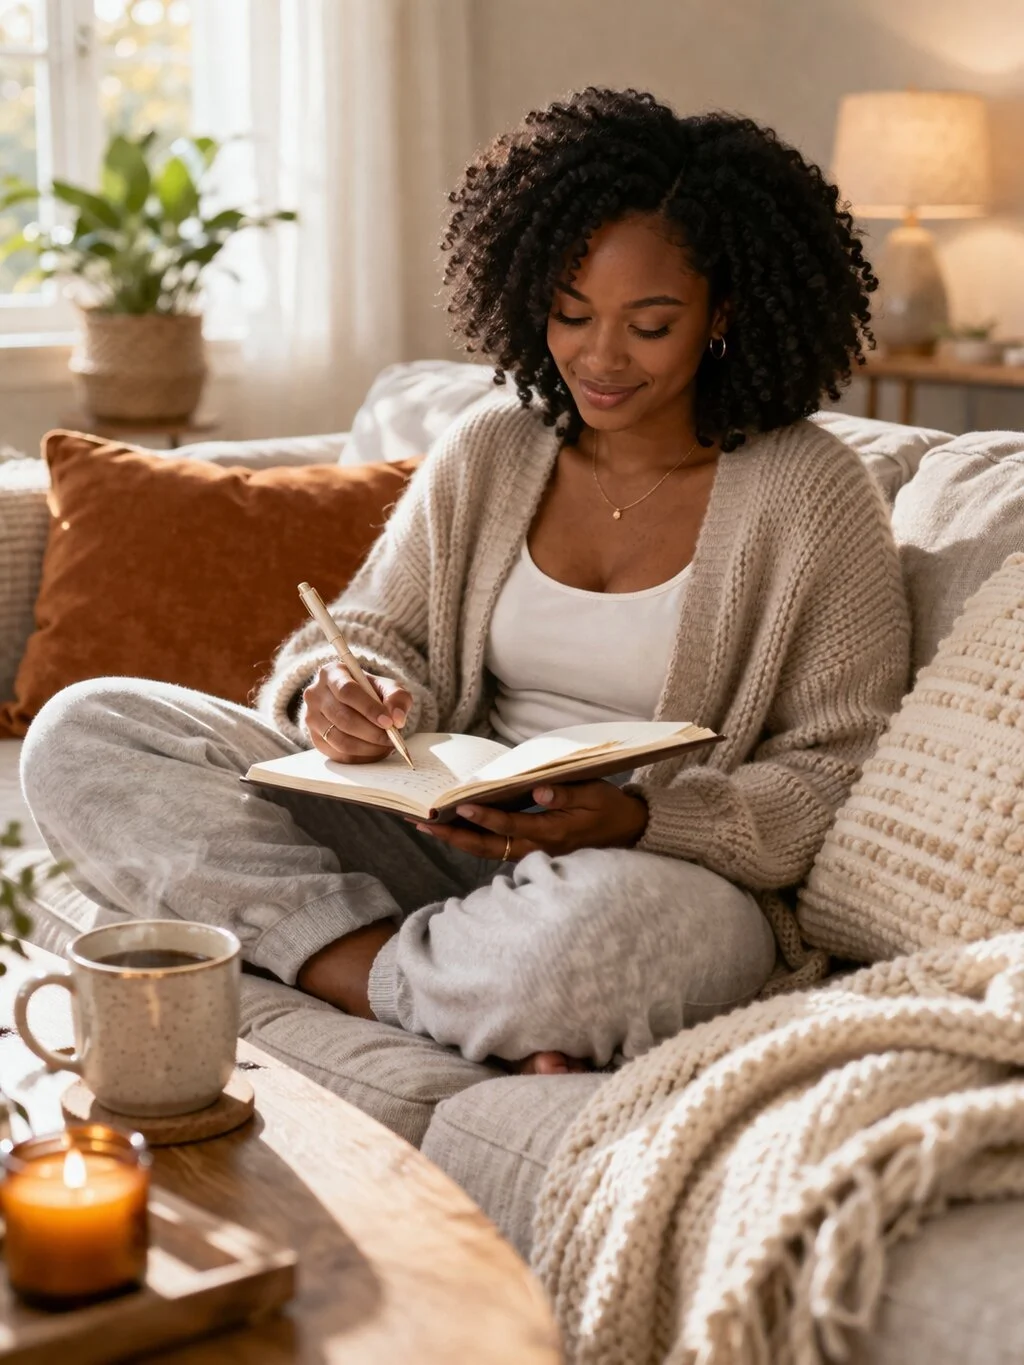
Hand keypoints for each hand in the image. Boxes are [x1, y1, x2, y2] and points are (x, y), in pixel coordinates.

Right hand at [304, 662, 411, 762]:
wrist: (354, 703)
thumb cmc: (370, 692)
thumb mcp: (387, 687)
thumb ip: (397, 697)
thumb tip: (397, 718)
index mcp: (332, 673)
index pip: (347, 691)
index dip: (369, 708)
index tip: (389, 722)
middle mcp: (316, 694)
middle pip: (343, 718)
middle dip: (372, 732)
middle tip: (392, 738)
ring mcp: (311, 718)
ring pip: (340, 740)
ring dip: (368, 747)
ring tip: (386, 746)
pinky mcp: (315, 739)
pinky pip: (338, 754)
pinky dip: (360, 757)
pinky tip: (374, 752)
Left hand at [416, 780, 648, 860]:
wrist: (626, 832)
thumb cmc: (609, 808)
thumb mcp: (594, 794)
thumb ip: (566, 793)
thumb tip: (539, 791)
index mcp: (553, 832)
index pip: (511, 825)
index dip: (484, 816)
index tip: (460, 805)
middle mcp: (538, 847)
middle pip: (487, 846)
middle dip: (453, 835)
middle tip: (423, 822)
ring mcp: (532, 852)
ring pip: (487, 849)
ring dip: (457, 838)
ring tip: (429, 824)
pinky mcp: (530, 850)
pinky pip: (495, 847)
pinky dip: (472, 838)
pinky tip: (454, 826)